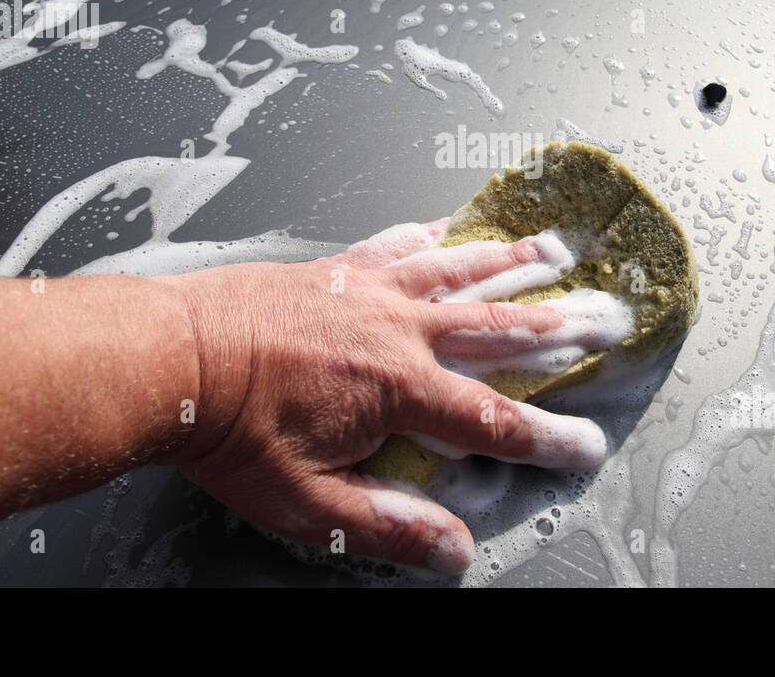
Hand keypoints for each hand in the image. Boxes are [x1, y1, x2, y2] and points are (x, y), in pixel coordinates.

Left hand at [157, 221, 606, 574]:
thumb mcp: (306, 501)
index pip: (490, 418)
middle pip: (495, 326)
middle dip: (557, 326)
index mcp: (395, 388)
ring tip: (557, 248)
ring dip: (512, 261)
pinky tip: (450, 224)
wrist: (169, 355)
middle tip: (605, 317)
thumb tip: (452, 550)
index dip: (543, 437)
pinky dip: (432, 234)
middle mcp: (394, 328)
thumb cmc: (227, 427)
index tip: (585, 446)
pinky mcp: (336, 267)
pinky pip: (398, 243)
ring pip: (459, 270)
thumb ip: (385, 524)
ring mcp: (367, 288)